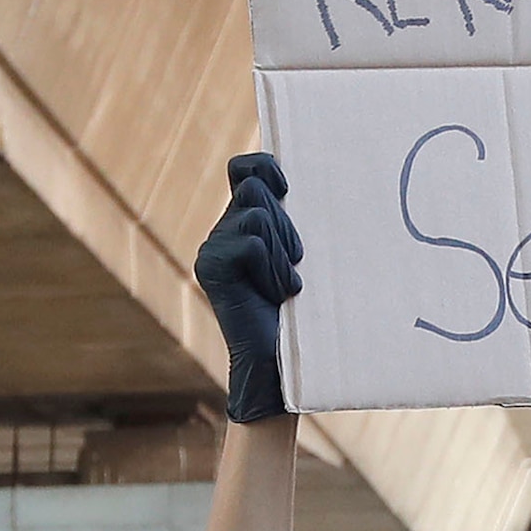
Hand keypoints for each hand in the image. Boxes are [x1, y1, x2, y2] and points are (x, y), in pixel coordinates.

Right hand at [193, 153, 299, 423]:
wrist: (281, 365)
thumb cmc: (303, 312)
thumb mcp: (302, 257)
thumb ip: (296, 224)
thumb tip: (319, 181)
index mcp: (245, 222)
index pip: (246, 169)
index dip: (265, 166)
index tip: (288, 187)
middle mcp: (223, 231)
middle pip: (257, 189)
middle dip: (286, 224)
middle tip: (296, 263)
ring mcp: (213, 248)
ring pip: (257, 213)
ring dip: (283, 248)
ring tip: (287, 283)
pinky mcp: (211, 266)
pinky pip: (251, 242)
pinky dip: (273, 267)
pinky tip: (278, 294)